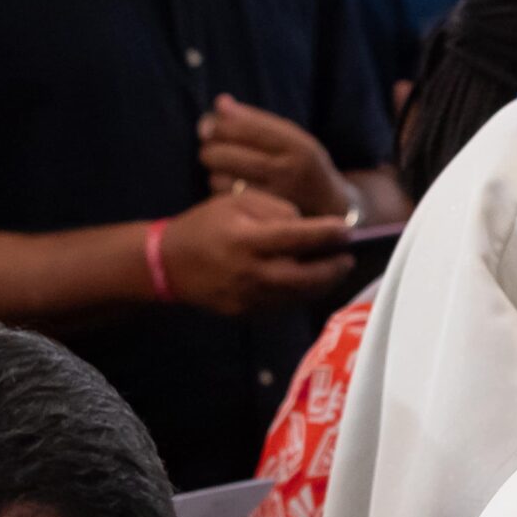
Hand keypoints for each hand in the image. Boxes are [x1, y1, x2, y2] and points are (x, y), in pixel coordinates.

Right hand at [160, 191, 354, 316]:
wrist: (168, 265)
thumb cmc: (205, 226)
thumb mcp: (236, 202)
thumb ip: (274, 209)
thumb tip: (307, 225)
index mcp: (246, 240)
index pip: (296, 237)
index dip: (326, 235)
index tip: (346, 231)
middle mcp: (250, 273)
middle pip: (305, 276)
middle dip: (333, 268)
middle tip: (348, 257)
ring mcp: (249, 298)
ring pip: (299, 295)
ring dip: (322, 284)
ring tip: (335, 270)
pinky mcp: (248, 314)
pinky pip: (284, 305)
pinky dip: (301, 293)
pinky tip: (309, 281)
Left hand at [199, 94, 352, 216]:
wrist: (334, 211)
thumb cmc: (303, 167)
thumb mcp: (291, 138)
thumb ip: (256, 120)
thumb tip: (220, 104)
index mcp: (297, 145)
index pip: (244, 127)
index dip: (218, 124)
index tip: (209, 127)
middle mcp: (289, 172)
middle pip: (224, 154)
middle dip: (210, 148)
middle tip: (212, 150)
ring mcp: (276, 199)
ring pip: (219, 178)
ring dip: (215, 172)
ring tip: (224, 170)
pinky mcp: (263, 220)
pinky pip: (226, 200)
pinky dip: (222, 192)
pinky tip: (230, 188)